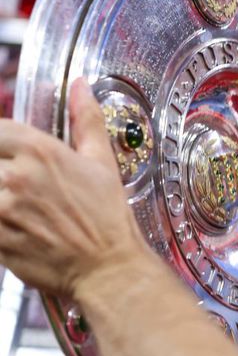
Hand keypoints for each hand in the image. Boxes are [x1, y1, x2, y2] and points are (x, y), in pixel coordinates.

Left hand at [0, 77, 149, 297]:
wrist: (108, 269)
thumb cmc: (108, 220)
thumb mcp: (102, 163)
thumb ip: (86, 120)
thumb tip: (80, 86)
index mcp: (42, 151)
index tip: (6, 154)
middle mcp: (18, 176)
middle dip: (0, 170)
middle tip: (15, 186)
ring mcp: (3, 208)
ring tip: (13, 205)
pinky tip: (10, 224)